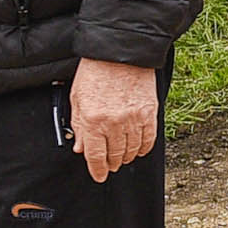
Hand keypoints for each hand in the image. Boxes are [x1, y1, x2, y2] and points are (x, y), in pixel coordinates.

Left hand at [67, 56, 159, 182]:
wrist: (120, 52)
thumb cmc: (96, 71)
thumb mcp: (78, 99)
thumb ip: (79, 126)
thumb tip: (82, 148)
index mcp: (93, 119)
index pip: (95, 156)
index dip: (97, 170)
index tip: (99, 175)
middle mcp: (114, 122)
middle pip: (115, 156)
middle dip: (111, 164)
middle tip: (110, 164)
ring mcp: (134, 118)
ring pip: (132, 150)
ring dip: (127, 157)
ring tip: (123, 157)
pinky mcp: (149, 112)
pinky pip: (149, 140)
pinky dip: (143, 148)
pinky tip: (138, 149)